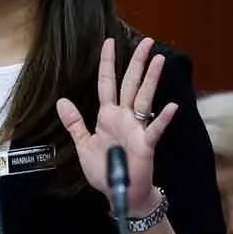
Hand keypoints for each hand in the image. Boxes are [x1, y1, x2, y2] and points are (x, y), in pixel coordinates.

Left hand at [56, 37, 177, 213]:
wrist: (120, 193)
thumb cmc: (104, 170)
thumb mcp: (83, 145)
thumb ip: (75, 123)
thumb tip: (61, 101)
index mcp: (108, 115)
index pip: (107, 82)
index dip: (108, 62)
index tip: (109, 41)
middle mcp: (124, 117)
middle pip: (131, 83)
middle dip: (138, 62)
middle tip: (148, 41)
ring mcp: (137, 128)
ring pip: (144, 98)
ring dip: (152, 79)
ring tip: (159, 59)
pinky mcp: (145, 144)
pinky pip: (154, 129)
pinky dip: (162, 118)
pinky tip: (171, 106)